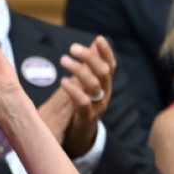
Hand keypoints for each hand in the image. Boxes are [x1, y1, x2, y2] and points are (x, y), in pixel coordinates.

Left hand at [58, 36, 114, 157]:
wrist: (80, 135)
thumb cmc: (83, 104)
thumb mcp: (88, 83)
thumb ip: (92, 64)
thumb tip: (96, 42)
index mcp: (105, 84)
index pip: (110, 65)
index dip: (106, 52)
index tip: (98, 38)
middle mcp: (105, 94)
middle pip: (103, 72)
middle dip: (89, 57)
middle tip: (72, 48)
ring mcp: (98, 107)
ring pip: (93, 85)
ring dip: (78, 70)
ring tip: (63, 60)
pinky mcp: (87, 118)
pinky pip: (82, 102)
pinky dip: (73, 90)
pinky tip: (62, 81)